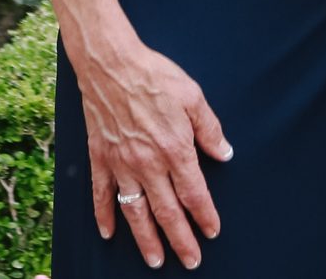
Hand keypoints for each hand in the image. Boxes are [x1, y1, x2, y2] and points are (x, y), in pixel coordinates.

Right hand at [76, 30, 232, 268]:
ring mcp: (121, 163)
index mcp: (174, 148)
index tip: (212, 232)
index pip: (194, 193)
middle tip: (190, 260)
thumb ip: (210, 129)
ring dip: (145, 239)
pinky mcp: (100, 158)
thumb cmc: (154, 76)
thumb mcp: (193, 97)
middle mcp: (148, 163)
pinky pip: (101, 194)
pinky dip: (104, 216)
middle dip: (180, 240)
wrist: (111, 64)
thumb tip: (225, 154)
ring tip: (155, 260)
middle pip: (166, 211)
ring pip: (135, 211)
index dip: (204, 215)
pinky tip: (110, 233)